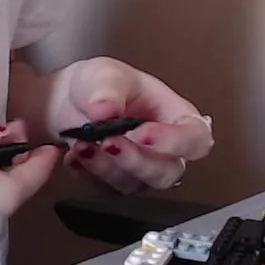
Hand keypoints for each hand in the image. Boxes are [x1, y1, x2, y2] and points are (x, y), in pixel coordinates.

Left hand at [41, 57, 212, 191]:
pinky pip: (106, 190)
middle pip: (168, 172)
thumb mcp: (104, 74)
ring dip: (106, 168)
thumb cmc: (100, 84)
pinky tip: (75, 154)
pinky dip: (88, 173)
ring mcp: (141, 169)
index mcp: (176, 116)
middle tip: (108, 141)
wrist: (68, 100)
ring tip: (83, 143)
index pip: (196, 139)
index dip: (175, 142)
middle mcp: (164, 148)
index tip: (142, 132)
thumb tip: (106, 110)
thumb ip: (107, 90)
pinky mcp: (117, 182)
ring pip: (135, 184)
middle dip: (135, 160)